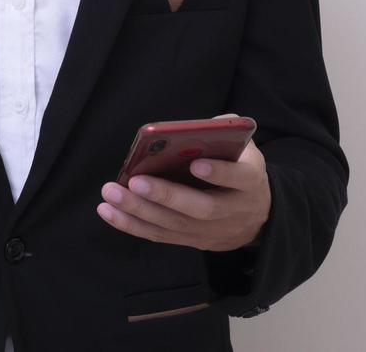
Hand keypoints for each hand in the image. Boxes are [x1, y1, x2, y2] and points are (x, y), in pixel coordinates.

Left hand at [96, 130, 270, 251]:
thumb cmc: (240, 170)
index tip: (196, 164)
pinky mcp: (193, 241)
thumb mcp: (244, 150)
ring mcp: (213, 231)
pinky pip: (160, 236)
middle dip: (166, 195)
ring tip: (111, 193)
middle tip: (135, 180)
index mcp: (250, 183)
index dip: (220, 173)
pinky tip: (108, 210)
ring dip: (140, 210)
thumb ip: (226, 133)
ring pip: (175, 225)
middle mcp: (234, 211)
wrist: (258, 217)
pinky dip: (132, 225)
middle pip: (201, 208)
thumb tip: (199, 125)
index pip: (239, 178)